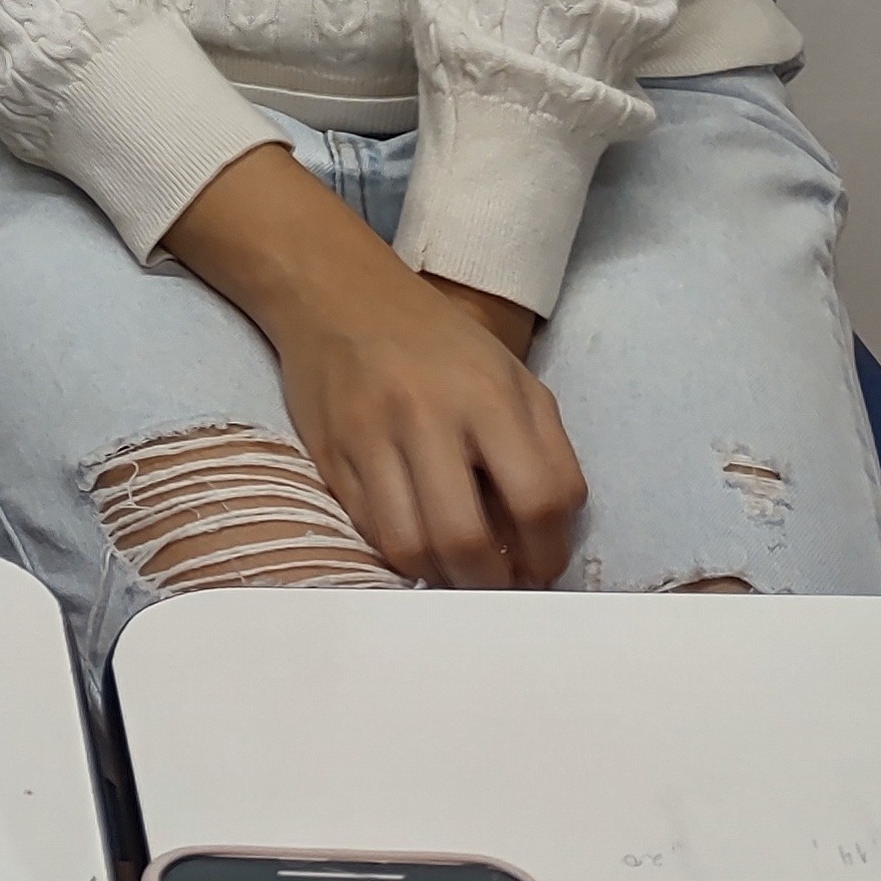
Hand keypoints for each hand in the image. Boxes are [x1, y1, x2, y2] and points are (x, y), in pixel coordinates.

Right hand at [161, 147, 583, 588]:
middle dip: (492, 584)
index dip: (549, 553)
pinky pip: (369, 532)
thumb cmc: (439, 342)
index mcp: (488, 394)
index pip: (538, 499)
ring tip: (458, 571)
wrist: (337, 294)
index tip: (543, 569)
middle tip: (499, 586)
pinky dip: (401, 552)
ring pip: (410, 547)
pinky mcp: (330, 455)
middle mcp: (427, 415)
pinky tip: (419, 541)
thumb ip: (546, 451)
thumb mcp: (513, 377)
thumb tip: (550, 540)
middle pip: (467, 538)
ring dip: (443, 579)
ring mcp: (371, 437)